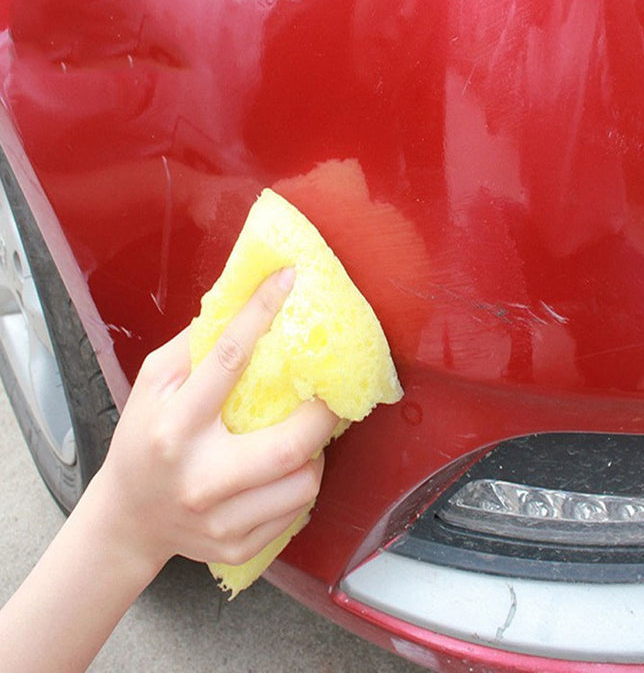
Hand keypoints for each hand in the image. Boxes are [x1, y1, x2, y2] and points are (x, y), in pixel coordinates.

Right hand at [89, 266, 338, 573]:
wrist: (129, 519)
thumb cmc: (142, 442)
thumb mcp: (152, 387)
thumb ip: (193, 348)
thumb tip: (242, 306)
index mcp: (173, 427)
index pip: (226, 360)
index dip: (261, 313)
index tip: (288, 280)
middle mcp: (198, 477)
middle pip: (287, 446)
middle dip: (323, 415)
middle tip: (331, 396)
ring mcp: (220, 520)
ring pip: (303, 484)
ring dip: (317, 453)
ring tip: (308, 435)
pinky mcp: (237, 546)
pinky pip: (296, 512)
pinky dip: (303, 483)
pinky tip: (289, 469)